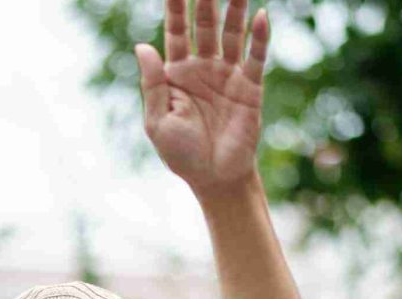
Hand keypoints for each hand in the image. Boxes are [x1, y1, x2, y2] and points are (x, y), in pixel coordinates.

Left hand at [135, 0, 268, 195]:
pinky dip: (258, 37)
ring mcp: (228, 74)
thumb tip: (142, 46)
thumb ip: (153, 85)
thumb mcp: (158, 123)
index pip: (176, 30)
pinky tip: (259, 16)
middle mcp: (203, 67)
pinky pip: (255, 56)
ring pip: (231, 32)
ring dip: (235, 7)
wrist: (214, 178)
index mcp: (177, 74)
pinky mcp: (250, 86)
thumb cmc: (182, 155)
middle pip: (205, 23)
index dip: (176, 5)